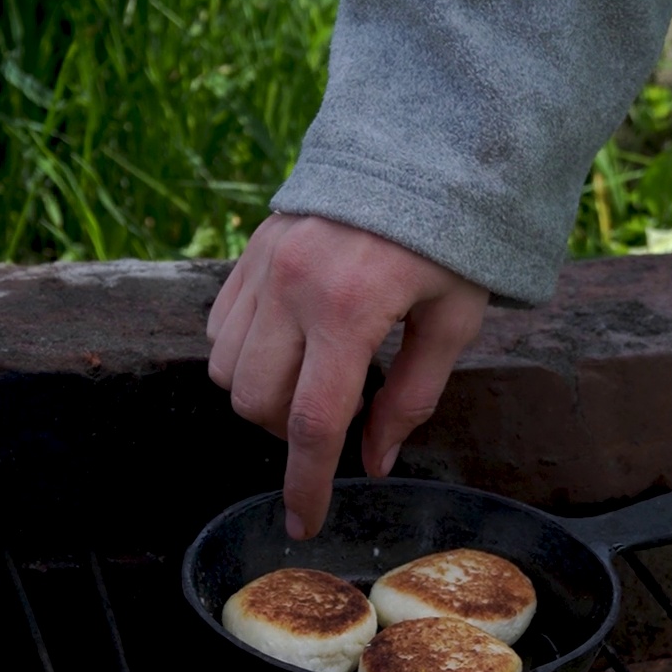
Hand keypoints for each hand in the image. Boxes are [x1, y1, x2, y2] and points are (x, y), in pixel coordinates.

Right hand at [207, 214, 488, 538]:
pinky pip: (220, 330)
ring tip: (315, 372)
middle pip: (258, 404)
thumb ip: (411, 397)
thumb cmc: (452, 240)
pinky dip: (245, 355)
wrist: (421, 148)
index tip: (303, 522)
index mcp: (351, 309)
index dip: (306, 484)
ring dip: (264, 395)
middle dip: (289, 432)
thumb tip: (375, 463)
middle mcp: (292, 288)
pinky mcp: (249, 251)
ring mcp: (262, 266)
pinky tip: (290, 342)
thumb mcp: (452, 321)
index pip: (313, 423)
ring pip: (227, 372)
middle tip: (340, 408)